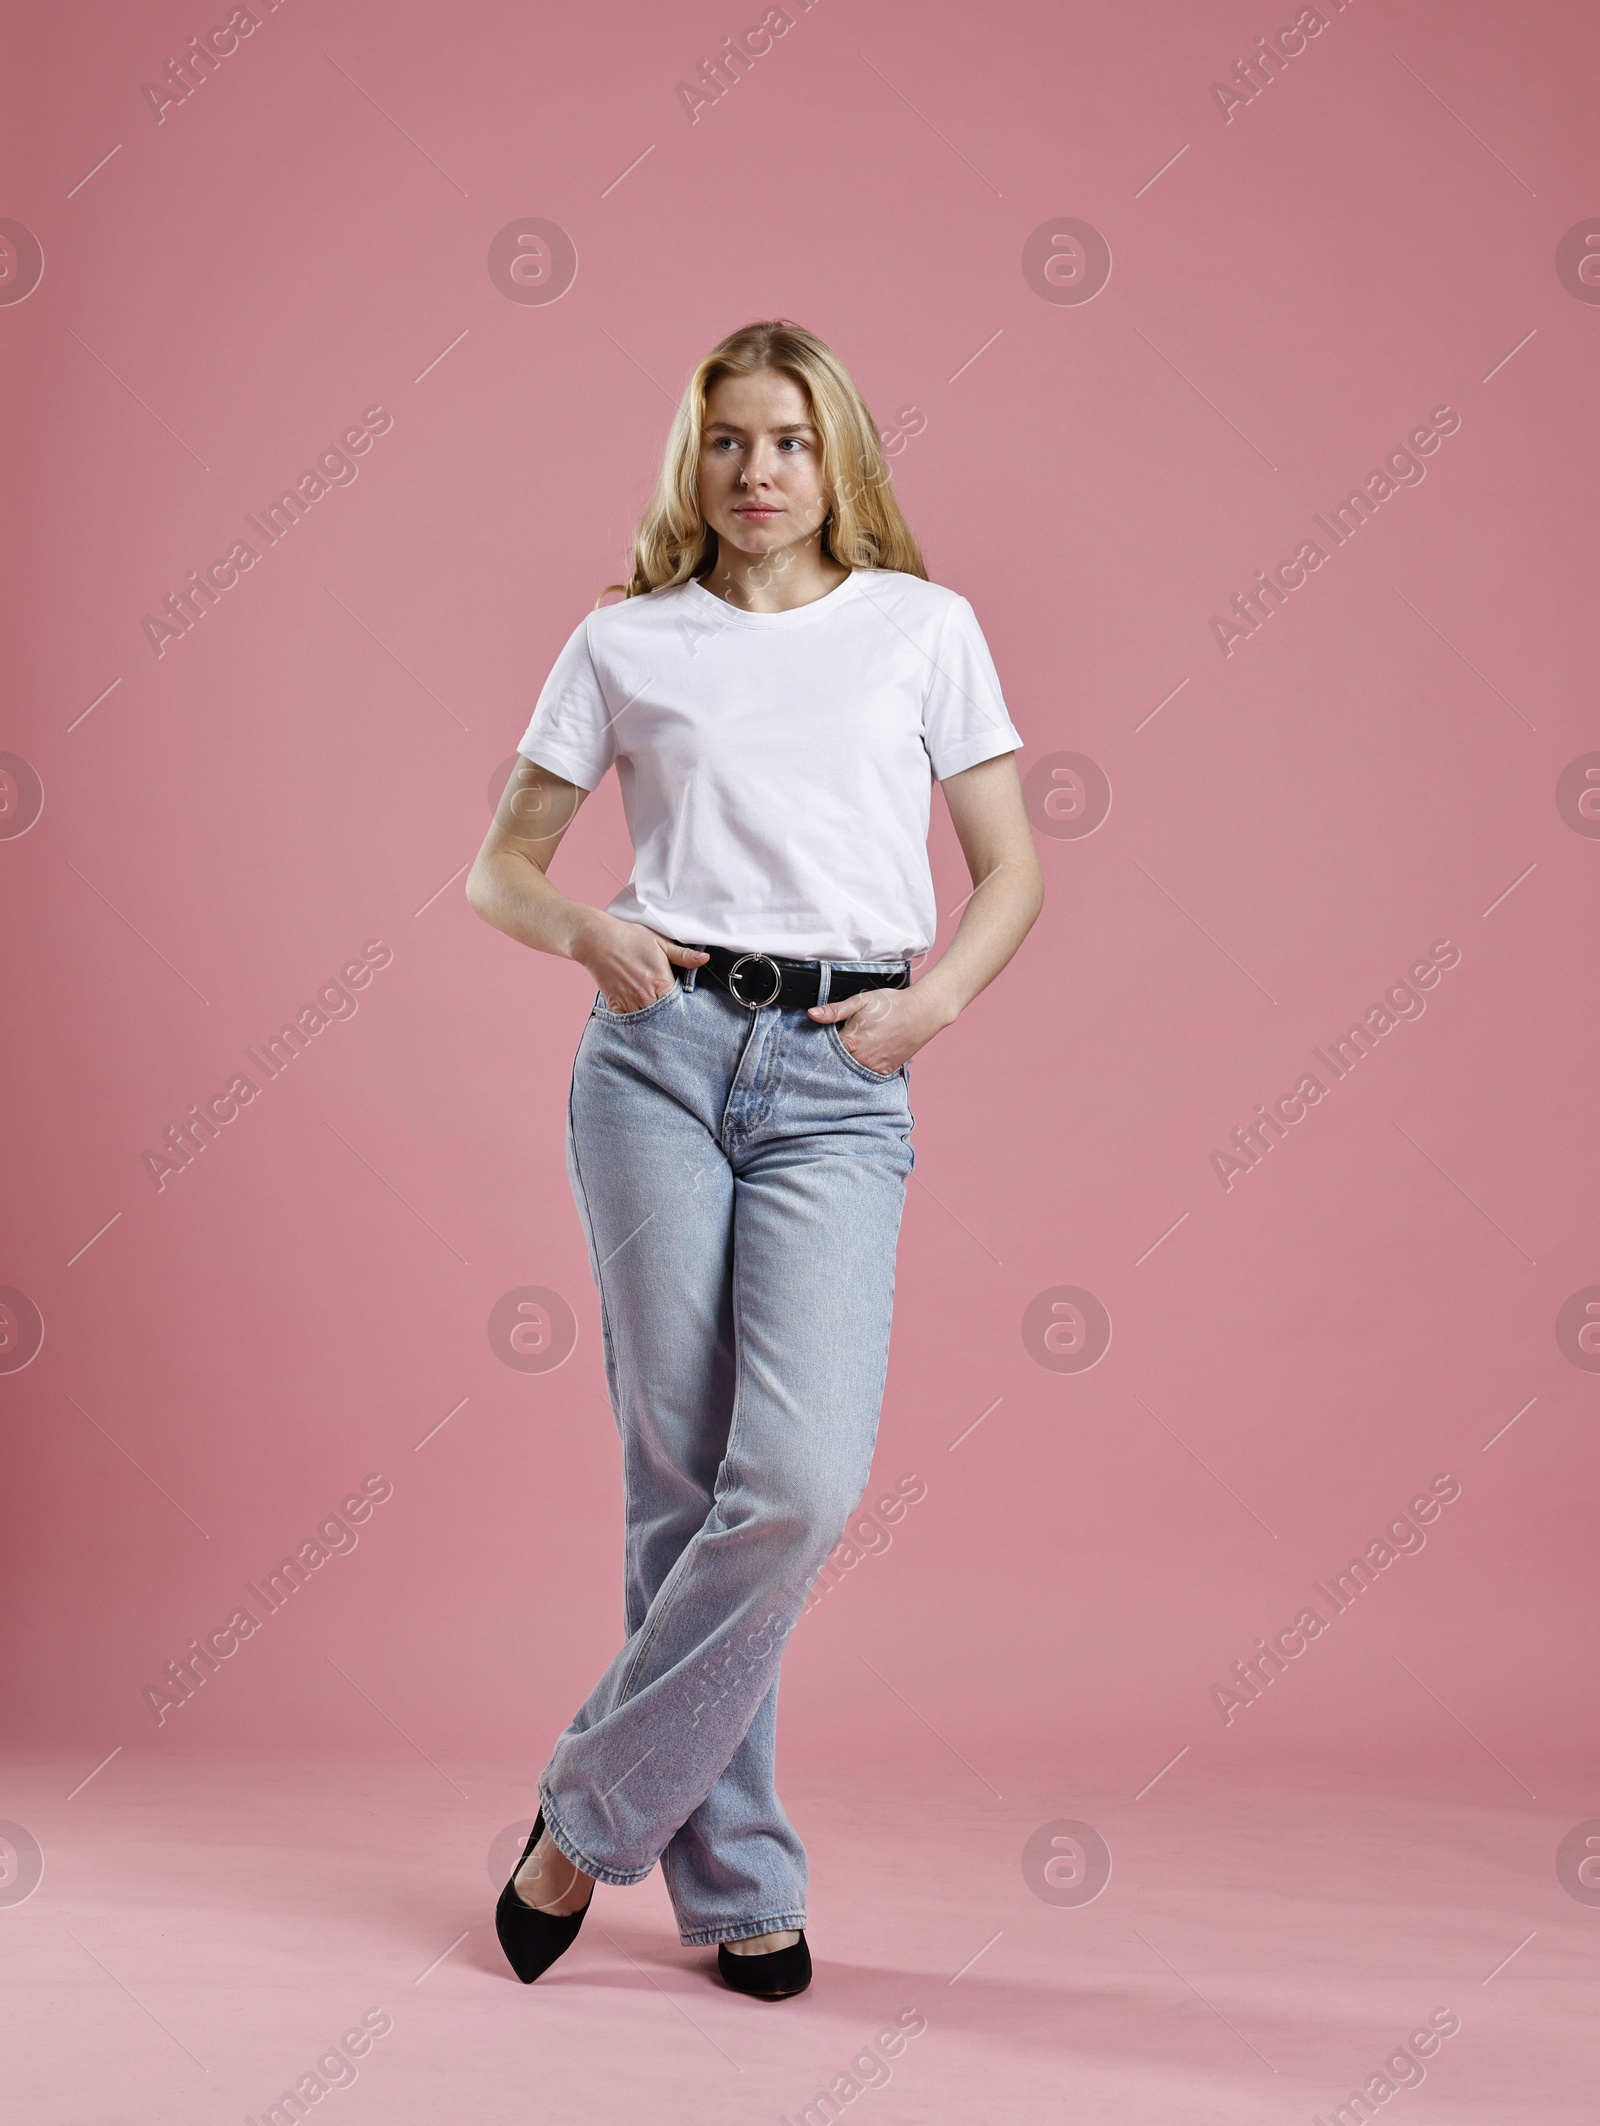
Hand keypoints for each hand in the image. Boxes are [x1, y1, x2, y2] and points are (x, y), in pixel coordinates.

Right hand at [574, 914, 707, 1012]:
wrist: (598, 939)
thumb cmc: (630, 938)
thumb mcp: (660, 943)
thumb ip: (683, 955)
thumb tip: (705, 959)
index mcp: (661, 982)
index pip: (679, 1004)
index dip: (681, 1004)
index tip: (681, 1003)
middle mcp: (646, 996)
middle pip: (664, 1015)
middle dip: (667, 1013)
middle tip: (668, 1009)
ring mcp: (630, 1002)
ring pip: (647, 1021)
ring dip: (652, 1018)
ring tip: (653, 1009)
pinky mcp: (616, 1005)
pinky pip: (629, 1020)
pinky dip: (634, 1018)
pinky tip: (638, 1011)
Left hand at [807, 982, 952, 1074]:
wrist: (922, 1012)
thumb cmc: (893, 1005)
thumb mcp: (860, 1001)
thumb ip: (834, 1010)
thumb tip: (812, 1014)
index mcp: (851, 1041)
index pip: (825, 1050)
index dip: (821, 1046)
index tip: (819, 1042)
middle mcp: (861, 1058)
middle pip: (836, 1064)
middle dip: (833, 1057)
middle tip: (839, 1045)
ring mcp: (874, 1067)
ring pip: (851, 1072)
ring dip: (847, 1065)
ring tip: (854, 1050)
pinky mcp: (885, 1071)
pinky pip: (867, 1076)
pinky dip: (862, 1070)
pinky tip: (864, 1058)